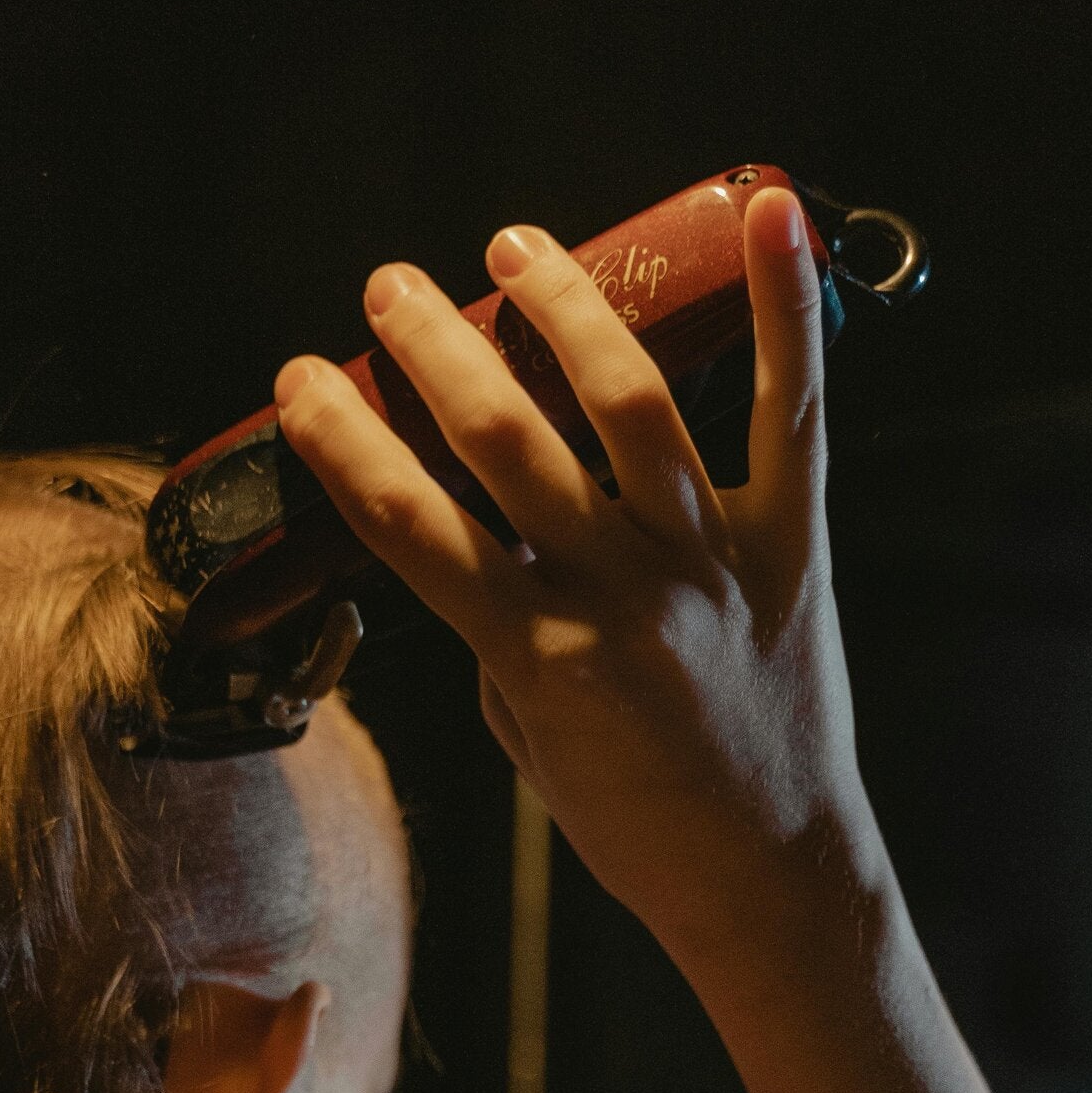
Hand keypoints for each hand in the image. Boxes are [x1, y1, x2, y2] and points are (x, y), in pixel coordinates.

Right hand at [273, 189, 872, 955]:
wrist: (771, 879)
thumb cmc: (637, 828)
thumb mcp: (528, 747)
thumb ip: (497, 641)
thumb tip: (477, 544)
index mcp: (537, 655)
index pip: (410, 525)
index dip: (342, 441)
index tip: (299, 381)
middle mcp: (622, 595)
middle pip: (504, 441)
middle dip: (433, 351)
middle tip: (390, 290)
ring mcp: (710, 562)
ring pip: (628, 401)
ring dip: (562, 308)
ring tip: (512, 250)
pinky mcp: (792, 546)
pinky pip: (790, 411)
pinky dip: (781, 309)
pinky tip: (766, 213)